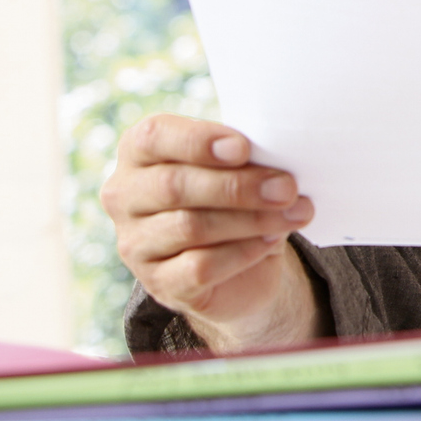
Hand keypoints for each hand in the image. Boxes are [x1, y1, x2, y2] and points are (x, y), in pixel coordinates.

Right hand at [101, 115, 324, 352]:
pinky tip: (271, 241)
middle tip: (287, 187)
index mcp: (140, 151)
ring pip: (191, 227)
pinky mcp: (158, 283)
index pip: (153, 137)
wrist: (240, 261)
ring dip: (252, 219)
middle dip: (238, 186)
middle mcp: (125, 196)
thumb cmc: (235, 194)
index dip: (198, 141)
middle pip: (174, 186)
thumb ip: (244, 156)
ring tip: (295, 212)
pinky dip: (243, 252)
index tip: (243, 148)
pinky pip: (200, 267)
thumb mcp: (238, 165)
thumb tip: (278, 160)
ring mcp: (135, 243)